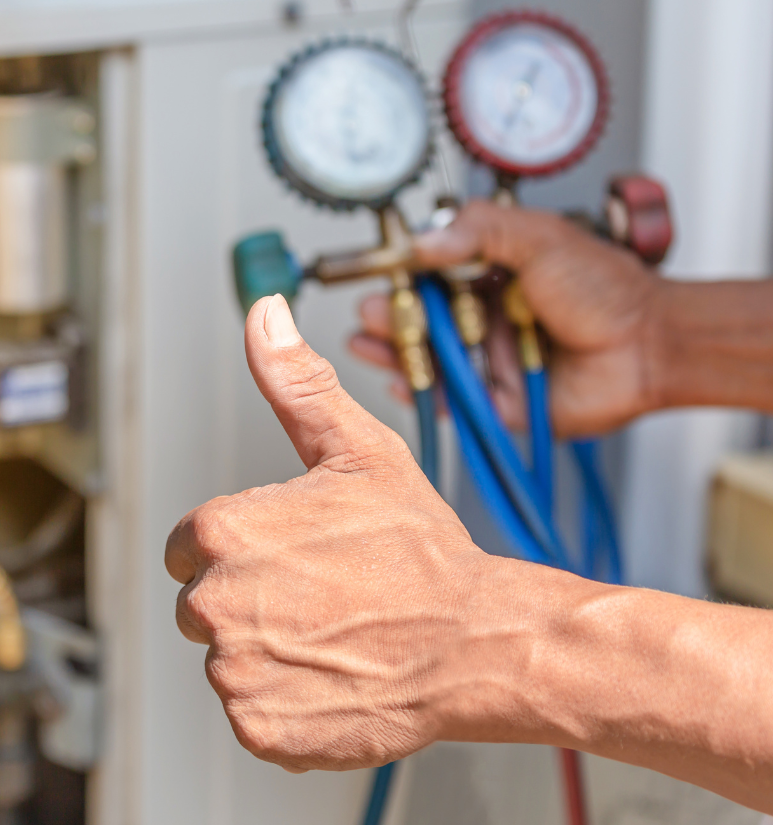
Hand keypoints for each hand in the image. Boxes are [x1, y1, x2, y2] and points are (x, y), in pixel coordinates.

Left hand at [164, 294, 506, 772]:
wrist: (476, 643)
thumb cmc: (421, 552)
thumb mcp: (357, 451)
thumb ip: (295, 383)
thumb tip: (264, 315)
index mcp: (220, 535)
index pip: (187, 548)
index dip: (241, 550)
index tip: (291, 557)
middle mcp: (214, 605)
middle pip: (202, 605)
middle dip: (249, 601)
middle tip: (321, 596)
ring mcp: (235, 673)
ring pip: (228, 660)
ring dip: (269, 653)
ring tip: (333, 635)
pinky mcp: (259, 728)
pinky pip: (252, 712)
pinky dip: (285, 702)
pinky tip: (332, 677)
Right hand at [350, 200, 665, 436]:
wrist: (649, 345)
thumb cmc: (607, 289)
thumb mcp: (539, 237)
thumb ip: (480, 231)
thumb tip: (422, 241)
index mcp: (492, 276)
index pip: (432, 274)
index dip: (402, 276)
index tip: (377, 273)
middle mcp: (485, 318)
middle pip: (421, 320)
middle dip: (387, 317)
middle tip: (367, 312)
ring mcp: (488, 361)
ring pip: (429, 360)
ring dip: (394, 352)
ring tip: (366, 342)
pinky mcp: (496, 402)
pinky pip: (449, 401)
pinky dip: (420, 394)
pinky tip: (398, 379)